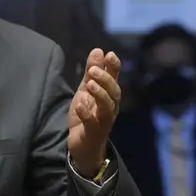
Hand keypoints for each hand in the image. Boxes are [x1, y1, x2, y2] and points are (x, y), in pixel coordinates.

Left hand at [68, 48, 121, 177]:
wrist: (83, 145)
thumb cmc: (87, 116)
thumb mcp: (86, 90)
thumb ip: (91, 72)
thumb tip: (98, 50)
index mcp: (110, 97)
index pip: (115, 79)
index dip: (114, 67)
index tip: (109, 54)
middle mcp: (111, 108)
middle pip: (114, 92)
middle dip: (105, 79)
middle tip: (92, 69)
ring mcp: (104, 122)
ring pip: (107, 107)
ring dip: (100, 94)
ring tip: (89, 84)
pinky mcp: (93, 133)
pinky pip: (93, 123)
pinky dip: (87, 114)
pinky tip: (80, 105)